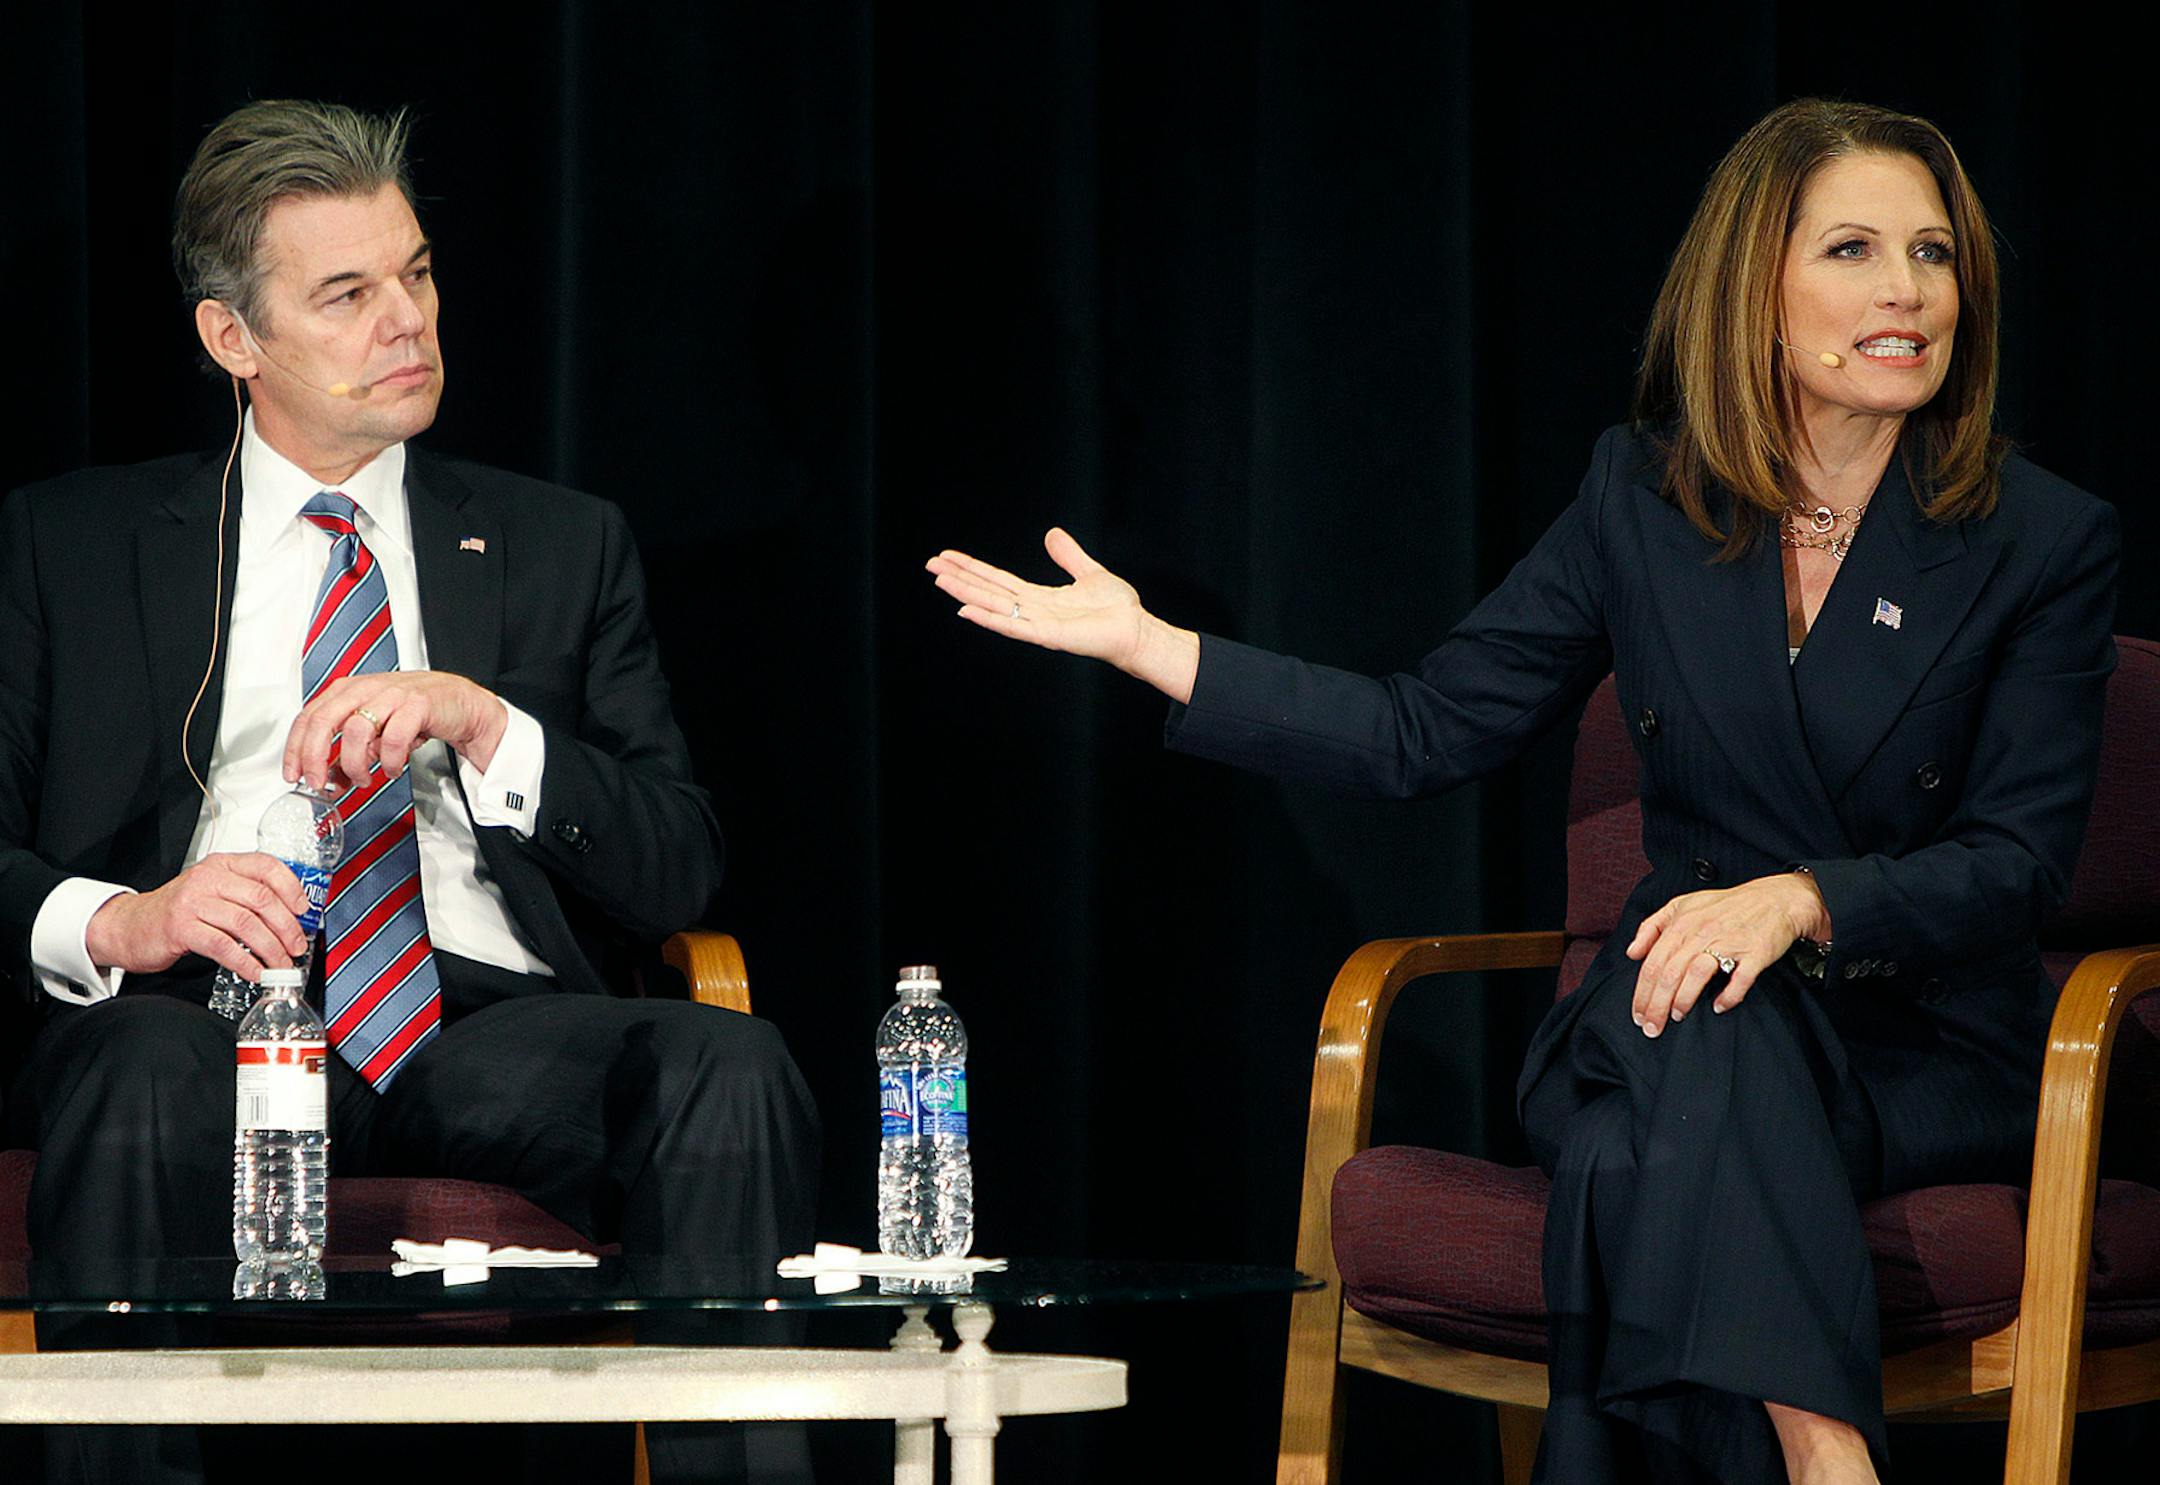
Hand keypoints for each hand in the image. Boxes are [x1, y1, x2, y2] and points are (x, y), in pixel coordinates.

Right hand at [84, 854, 309, 980]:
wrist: (130, 925)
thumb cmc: (178, 911)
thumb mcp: (214, 892)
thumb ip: (246, 896)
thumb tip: (290, 916)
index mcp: (222, 865)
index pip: (267, 866)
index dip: (292, 888)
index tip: (304, 911)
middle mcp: (208, 878)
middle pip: (262, 899)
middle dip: (286, 927)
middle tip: (296, 946)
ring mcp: (193, 902)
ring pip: (246, 923)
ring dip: (270, 948)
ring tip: (280, 964)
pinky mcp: (181, 927)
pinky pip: (223, 945)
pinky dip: (245, 961)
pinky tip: (255, 971)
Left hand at [284, 670, 508, 793]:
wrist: (461, 704)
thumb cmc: (416, 714)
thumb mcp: (376, 732)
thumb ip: (352, 753)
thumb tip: (330, 780)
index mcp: (349, 690)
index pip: (309, 717)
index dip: (296, 748)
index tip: (293, 775)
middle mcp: (366, 688)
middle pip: (324, 721)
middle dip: (316, 758)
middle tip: (319, 784)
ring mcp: (391, 694)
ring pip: (356, 730)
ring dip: (356, 764)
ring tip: (366, 780)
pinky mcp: (417, 704)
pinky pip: (394, 737)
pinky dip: (390, 760)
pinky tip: (393, 769)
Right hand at [926, 528, 1199, 701]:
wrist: (1136, 630)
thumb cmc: (1116, 609)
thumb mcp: (1088, 573)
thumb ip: (1069, 555)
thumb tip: (1052, 534)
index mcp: (1039, 597)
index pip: (997, 580)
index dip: (972, 567)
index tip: (947, 556)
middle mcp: (1032, 611)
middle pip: (988, 591)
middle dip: (959, 578)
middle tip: (930, 565)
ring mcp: (1037, 624)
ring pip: (993, 606)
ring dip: (966, 594)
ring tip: (940, 580)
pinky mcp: (1048, 636)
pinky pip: (1013, 626)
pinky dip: (989, 619)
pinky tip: (967, 611)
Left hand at [1624, 872, 1830, 1036]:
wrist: (1775, 899)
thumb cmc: (1726, 906)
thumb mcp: (1682, 905)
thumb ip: (1652, 926)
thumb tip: (1632, 952)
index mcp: (1681, 922)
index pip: (1653, 963)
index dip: (1642, 992)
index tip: (1638, 1014)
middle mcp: (1701, 931)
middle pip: (1670, 973)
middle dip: (1657, 1005)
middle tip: (1652, 1028)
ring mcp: (1729, 942)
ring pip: (1697, 974)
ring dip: (1683, 1000)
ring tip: (1676, 1017)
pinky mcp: (1755, 953)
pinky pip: (1740, 979)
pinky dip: (1728, 996)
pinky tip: (1718, 1007)